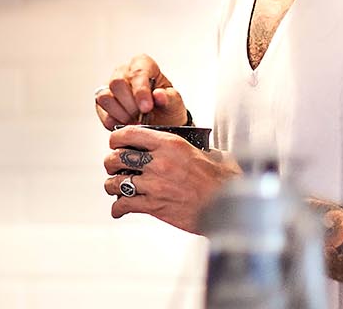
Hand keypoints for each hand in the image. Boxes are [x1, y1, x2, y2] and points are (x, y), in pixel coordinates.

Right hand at [94, 54, 187, 129]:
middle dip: (130, 105)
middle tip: (141, 116)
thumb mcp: (175, 103)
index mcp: (142, 64)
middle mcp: (123, 72)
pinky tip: (127, 125)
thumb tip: (159, 95)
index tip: (146, 108)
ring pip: (105, 97)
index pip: (137, 72)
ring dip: (121, 114)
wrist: (160, 122)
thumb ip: (170, 98)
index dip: (141, 91)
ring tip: (135, 122)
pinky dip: (115, 122)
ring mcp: (109, 86)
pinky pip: (102, 112)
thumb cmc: (167, 107)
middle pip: (117, 83)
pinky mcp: (102, 103)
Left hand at [101, 126, 239, 233]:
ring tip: (116, 187)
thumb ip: (185, 146)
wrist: (232, 205)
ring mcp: (155, 185)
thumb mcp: (205, 151)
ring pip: (115, 183)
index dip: (116, 138)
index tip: (116, 143)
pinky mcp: (155, 206)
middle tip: (114, 166)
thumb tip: (176, 143)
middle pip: (116, 158)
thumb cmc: (222, 179)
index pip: (128, 133)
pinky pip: (124, 205)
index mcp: (170, 144)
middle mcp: (159, 162)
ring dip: (112, 185)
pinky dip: (118, 208)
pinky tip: (119, 209)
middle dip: (110, 162)